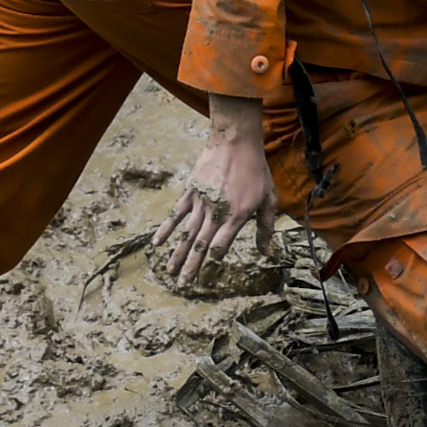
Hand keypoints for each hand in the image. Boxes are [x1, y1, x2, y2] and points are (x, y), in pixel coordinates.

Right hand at [158, 97, 276, 287]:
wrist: (234, 142)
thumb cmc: (256, 171)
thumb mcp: (269, 199)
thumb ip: (266, 227)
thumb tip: (267, 252)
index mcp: (236, 215)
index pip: (223, 242)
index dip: (217, 256)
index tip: (212, 267)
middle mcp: (215, 211)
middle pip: (201, 243)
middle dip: (192, 265)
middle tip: (183, 284)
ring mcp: (200, 202)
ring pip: (186, 232)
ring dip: (177, 253)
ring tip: (170, 272)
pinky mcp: (190, 192)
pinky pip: (176, 214)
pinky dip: (166, 229)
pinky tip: (157, 243)